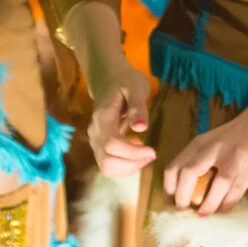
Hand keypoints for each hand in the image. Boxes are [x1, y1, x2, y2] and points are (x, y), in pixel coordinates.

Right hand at [87, 59, 156, 174]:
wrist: (108, 78)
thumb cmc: (124, 81)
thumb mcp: (135, 87)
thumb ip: (138, 107)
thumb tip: (141, 128)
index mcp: (102, 117)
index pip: (111, 144)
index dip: (132, 153)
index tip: (152, 150)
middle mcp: (95, 133)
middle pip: (107, 162)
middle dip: (132, 163)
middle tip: (151, 153)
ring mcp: (95, 141)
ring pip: (107, 168)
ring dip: (129, 168)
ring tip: (144, 154)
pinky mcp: (100, 147)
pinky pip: (109, 167)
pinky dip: (125, 167)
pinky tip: (136, 153)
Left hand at [163, 106, 247, 216]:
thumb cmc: (241, 132)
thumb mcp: (214, 141)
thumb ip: (202, 159)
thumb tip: (189, 189)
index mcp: (199, 143)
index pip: (174, 167)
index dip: (169, 189)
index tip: (171, 202)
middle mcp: (212, 149)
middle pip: (187, 175)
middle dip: (182, 198)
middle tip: (184, 210)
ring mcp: (232, 158)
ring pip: (213, 189)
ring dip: (207, 207)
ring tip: (203, 215)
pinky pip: (234, 193)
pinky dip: (226, 206)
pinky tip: (223, 210)